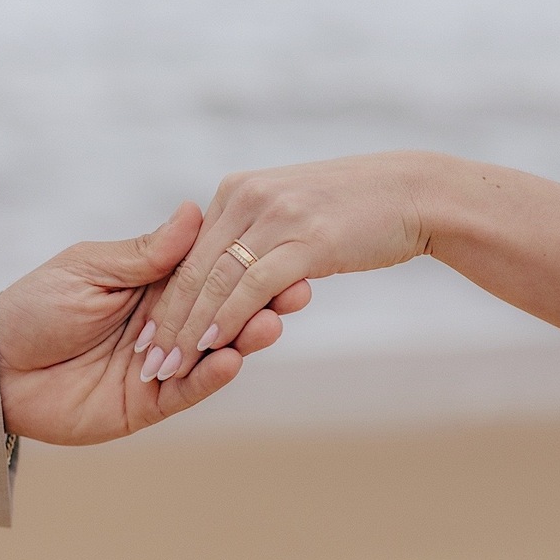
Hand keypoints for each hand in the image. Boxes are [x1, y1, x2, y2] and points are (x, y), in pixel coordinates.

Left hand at [0, 202, 310, 444]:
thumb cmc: (35, 306)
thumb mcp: (90, 268)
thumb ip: (145, 253)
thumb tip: (192, 212)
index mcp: (153, 284)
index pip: (211, 272)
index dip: (245, 263)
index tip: (283, 250)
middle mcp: (167, 322)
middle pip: (224, 311)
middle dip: (261, 302)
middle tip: (298, 290)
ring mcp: (162, 364)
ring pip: (215, 351)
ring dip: (246, 338)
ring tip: (271, 323)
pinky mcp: (150, 403)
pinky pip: (189, 389)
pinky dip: (212, 375)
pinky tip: (233, 360)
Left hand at [136, 152, 428, 383]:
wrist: (416, 191)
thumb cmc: (358, 207)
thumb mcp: (293, 208)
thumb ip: (252, 230)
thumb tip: (223, 264)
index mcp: (237, 192)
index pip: (186, 254)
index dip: (164, 299)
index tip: (144, 337)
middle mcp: (245, 198)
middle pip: (192, 270)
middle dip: (166, 322)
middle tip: (145, 363)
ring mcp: (275, 217)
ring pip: (214, 282)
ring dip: (188, 330)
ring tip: (166, 367)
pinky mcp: (304, 240)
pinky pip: (252, 285)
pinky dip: (228, 318)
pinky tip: (213, 346)